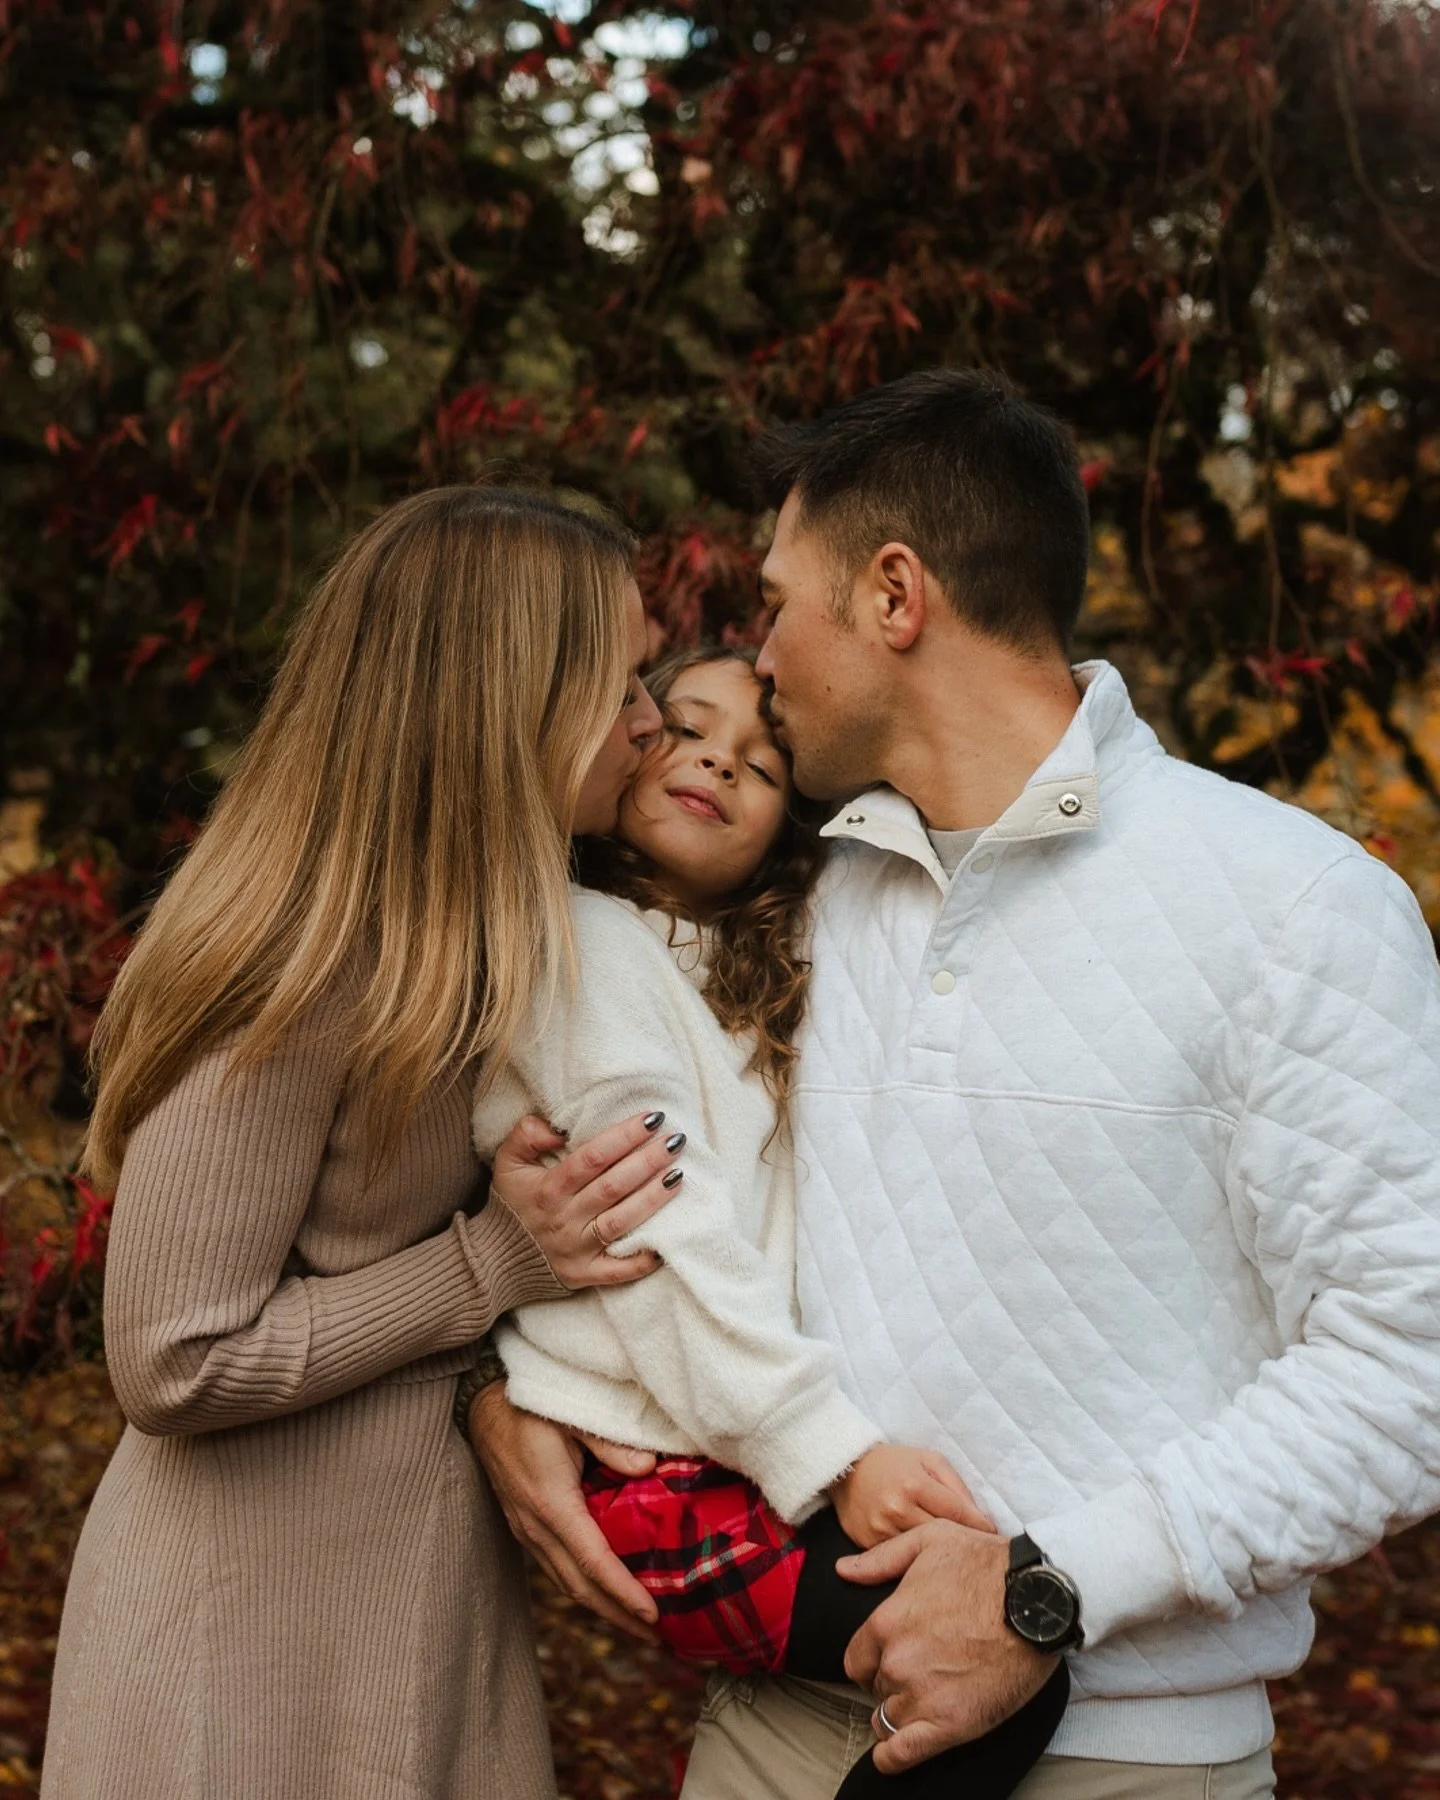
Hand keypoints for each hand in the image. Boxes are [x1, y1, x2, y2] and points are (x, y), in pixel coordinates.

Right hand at [468, 1379, 659, 1641]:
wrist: (484, 1409)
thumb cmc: (532, 1407)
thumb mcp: (572, 1415)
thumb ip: (610, 1443)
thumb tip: (648, 1468)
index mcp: (550, 1503)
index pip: (592, 1561)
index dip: (622, 1592)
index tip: (652, 1616)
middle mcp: (536, 1527)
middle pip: (579, 1586)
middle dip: (618, 1615)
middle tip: (659, 1637)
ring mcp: (527, 1531)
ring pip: (567, 1582)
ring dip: (603, 1606)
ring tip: (639, 1623)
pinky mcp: (526, 1527)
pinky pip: (558, 1568)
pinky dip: (586, 1585)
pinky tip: (607, 1588)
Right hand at [491, 1110, 684, 1290]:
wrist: (493, 1259)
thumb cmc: (511, 1204)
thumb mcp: (506, 1162)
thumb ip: (526, 1135)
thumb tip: (558, 1129)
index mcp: (549, 1188)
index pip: (593, 1157)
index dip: (624, 1136)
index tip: (652, 1118)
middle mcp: (565, 1218)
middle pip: (614, 1186)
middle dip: (648, 1161)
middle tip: (676, 1141)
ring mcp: (576, 1249)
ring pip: (622, 1222)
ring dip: (653, 1199)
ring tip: (678, 1175)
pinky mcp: (585, 1275)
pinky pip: (619, 1270)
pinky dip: (644, 1259)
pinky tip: (667, 1241)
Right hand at [829, 1444, 994, 1548]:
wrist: (847, 1469)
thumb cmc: (895, 1463)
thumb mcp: (929, 1460)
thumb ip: (955, 1484)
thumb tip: (979, 1516)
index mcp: (915, 1485)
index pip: (957, 1513)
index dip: (979, 1526)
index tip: (994, 1535)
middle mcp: (897, 1509)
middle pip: (941, 1536)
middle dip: (961, 1542)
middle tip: (978, 1549)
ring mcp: (881, 1529)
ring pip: (920, 1551)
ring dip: (938, 1553)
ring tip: (955, 1556)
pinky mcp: (868, 1544)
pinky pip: (899, 1558)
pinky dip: (913, 1558)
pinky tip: (925, 1557)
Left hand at [840, 1521, 1055, 1774]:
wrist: (1039, 1599)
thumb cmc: (987, 1565)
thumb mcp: (928, 1541)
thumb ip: (880, 1558)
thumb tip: (844, 1569)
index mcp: (887, 1623)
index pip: (856, 1659)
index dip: (871, 1661)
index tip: (888, 1660)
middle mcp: (897, 1662)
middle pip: (875, 1688)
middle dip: (889, 1683)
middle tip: (917, 1675)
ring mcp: (923, 1696)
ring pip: (887, 1720)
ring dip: (897, 1715)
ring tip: (916, 1707)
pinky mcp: (952, 1724)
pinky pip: (903, 1754)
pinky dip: (892, 1758)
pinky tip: (892, 1755)